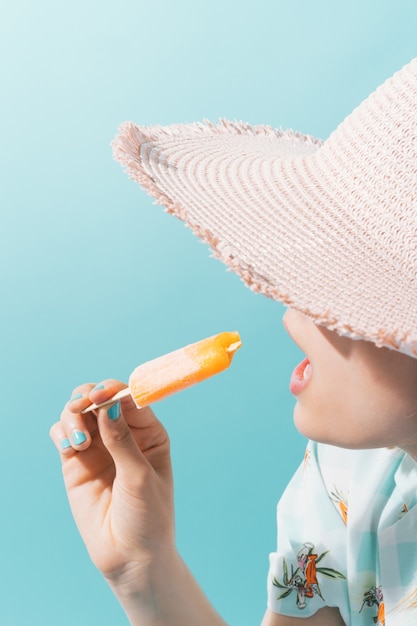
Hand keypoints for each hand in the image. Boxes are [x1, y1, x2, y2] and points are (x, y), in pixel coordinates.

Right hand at [50, 380, 174, 586]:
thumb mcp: (140, 476)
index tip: (102, 395)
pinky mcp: (76, 462)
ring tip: (79, 440)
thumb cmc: (147, 516)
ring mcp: (98, 447)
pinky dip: (62, 432)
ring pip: (78, 412)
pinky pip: (63, 434)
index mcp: (148, 432)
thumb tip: (107, 406)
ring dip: (73, 415)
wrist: (130, 556)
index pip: (129, 398)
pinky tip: (71, 447)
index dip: (114, 390)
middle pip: (100, 398)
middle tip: (82, 406)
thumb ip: (122, 441)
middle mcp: (122, 434)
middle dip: (88, 396)